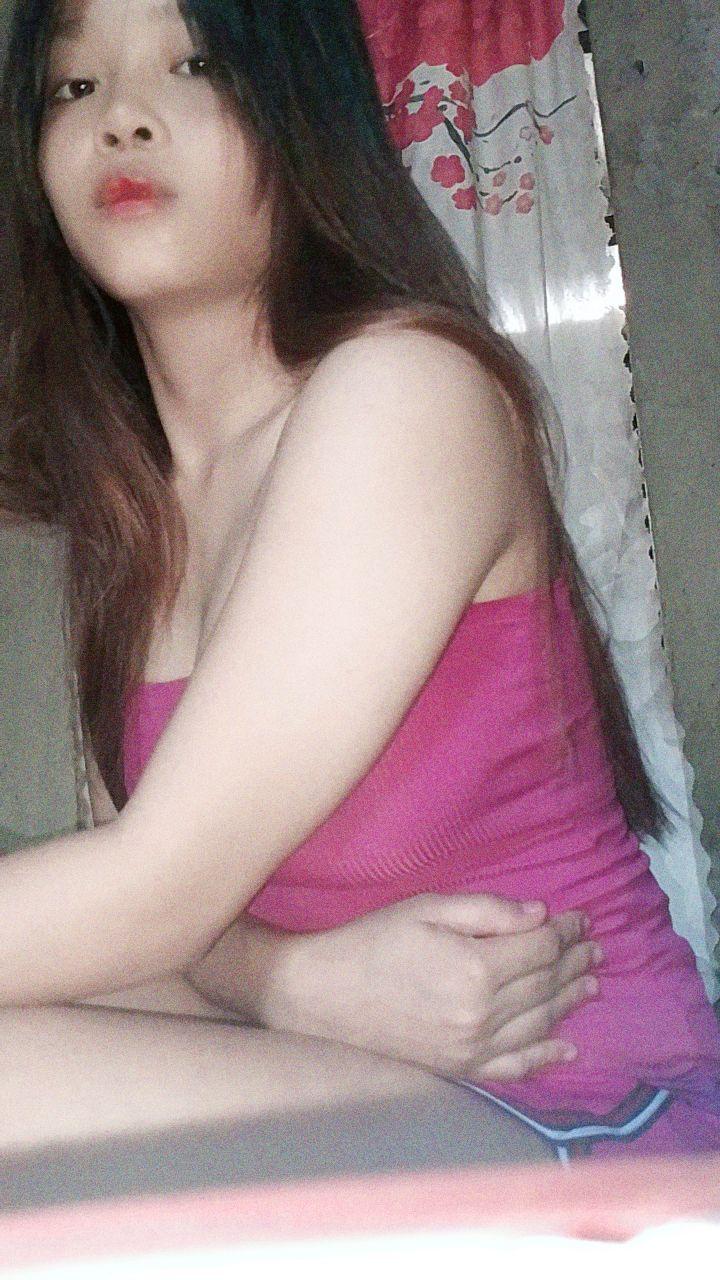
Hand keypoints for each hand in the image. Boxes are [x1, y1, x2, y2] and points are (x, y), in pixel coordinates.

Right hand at [258, 893, 600, 1083]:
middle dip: (575, 962)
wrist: (317, 996)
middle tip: (596, 948)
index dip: (565, 931)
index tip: (578, 917)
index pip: (541, 948)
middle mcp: (482, 1014)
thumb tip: (540, 916)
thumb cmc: (369, 942)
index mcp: (475, 968)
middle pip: (546, 985)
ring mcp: (471, 1048)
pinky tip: (565, 1048)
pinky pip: (513, 1066)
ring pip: (539, 1024)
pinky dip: (544, 1057)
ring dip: (570, 1002)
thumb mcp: (425, 908)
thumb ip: (486, 911)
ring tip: (592, 984)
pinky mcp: (458, 1069)